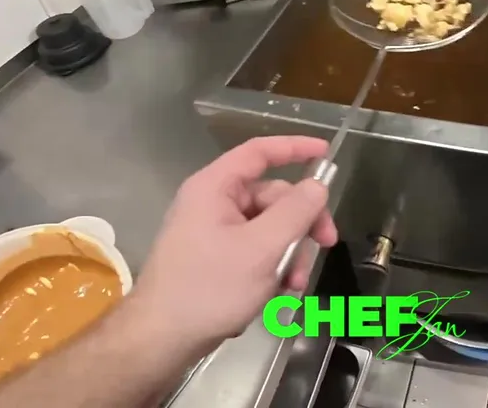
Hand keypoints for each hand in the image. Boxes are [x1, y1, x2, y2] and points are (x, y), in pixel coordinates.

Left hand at [127, 136, 337, 361]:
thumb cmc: (209, 287)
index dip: (295, 148)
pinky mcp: (213, 260)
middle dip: (300, 223)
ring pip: (266, 229)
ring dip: (288, 253)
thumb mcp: (262, 249)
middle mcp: (211, 203)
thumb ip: (295, 212)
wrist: (161, 339)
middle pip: (271, 197)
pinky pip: (252, 251)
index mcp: (215, 187)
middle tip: (326, 245)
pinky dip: (270, 267)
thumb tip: (318, 185)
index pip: (259, 152)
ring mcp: (211, 233)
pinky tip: (276, 294)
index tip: (327, 153)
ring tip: (293, 285)